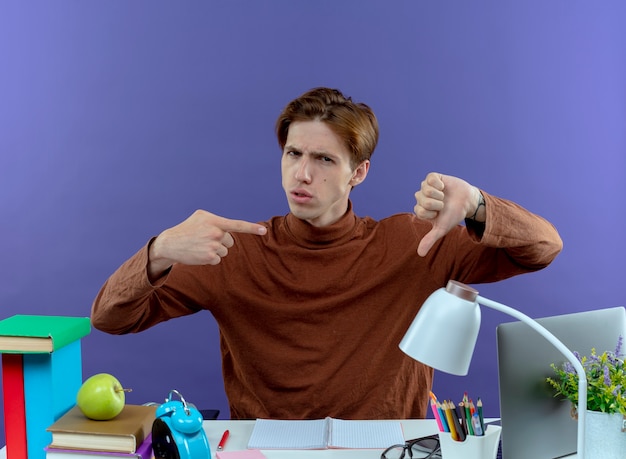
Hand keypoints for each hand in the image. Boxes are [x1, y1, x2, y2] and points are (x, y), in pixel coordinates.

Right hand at [148, 210, 266, 277]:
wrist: (170, 243)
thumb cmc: (188, 228)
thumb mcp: (201, 217)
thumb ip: (218, 220)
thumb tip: (231, 228)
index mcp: (215, 221)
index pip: (237, 225)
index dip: (252, 228)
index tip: (264, 231)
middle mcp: (215, 233)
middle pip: (230, 241)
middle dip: (221, 241)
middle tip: (205, 239)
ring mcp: (213, 246)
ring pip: (224, 251)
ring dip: (215, 250)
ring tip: (200, 246)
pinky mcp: (209, 257)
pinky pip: (218, 259)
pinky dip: (210, 258)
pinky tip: (199, 253)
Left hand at [414, 173, 480, 256]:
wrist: (467, 202)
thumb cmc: (453, 215)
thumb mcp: (442, 228)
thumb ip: (430, 239)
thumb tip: (420, 254)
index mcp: (420, 210)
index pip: (419, 211)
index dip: (432, 213)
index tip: (439, 214)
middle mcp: (421, 198)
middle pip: (424, 201)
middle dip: (437, 204)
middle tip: (443, 205)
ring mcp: (426, 187)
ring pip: (428, 190)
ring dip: (440, 195)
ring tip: (444, 196)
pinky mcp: (432, 177)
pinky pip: (431, 179)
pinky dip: (440, 184)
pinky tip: (443, 186)